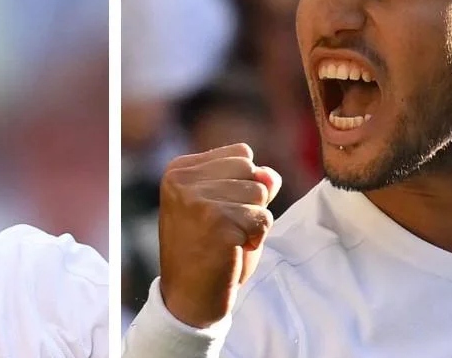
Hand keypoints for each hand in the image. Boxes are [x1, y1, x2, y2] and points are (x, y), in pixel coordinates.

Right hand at [157, 143, 281, 327]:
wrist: (189, 297)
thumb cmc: (208, 250)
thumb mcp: (227, 205)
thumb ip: (250, 182)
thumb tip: (271, 175)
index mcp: (179, 169)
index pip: (241, 153)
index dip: (243, 184)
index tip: (218, 211)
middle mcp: (183, 180)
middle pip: (251, 170)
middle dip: (250, 201)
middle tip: (224, 228)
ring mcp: (199, 200)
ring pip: (260, 192)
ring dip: (254, 221)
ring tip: (227, 239)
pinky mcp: (218, 221)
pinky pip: (263, 218)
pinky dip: (257, 237)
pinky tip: (232, 250)